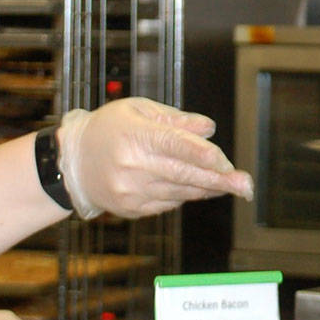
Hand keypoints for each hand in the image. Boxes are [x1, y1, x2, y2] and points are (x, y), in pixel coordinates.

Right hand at [54, 98, 252, 220]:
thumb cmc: (109, 128)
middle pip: (184, 174)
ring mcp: (131, 191)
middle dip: (219, 180)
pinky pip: (169, 203)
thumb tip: (208, 129)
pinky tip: (201, 187)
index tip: (226, 162)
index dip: (203, 154)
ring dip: (209, 188)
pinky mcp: (132, 209)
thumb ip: (175, 120)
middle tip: (247, 185)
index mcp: (134, 136)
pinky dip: (187, 194)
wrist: (72, 162)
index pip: (175, 146)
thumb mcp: (138, 110)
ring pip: (180, 191)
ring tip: (234, 186)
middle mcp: (132, 167)